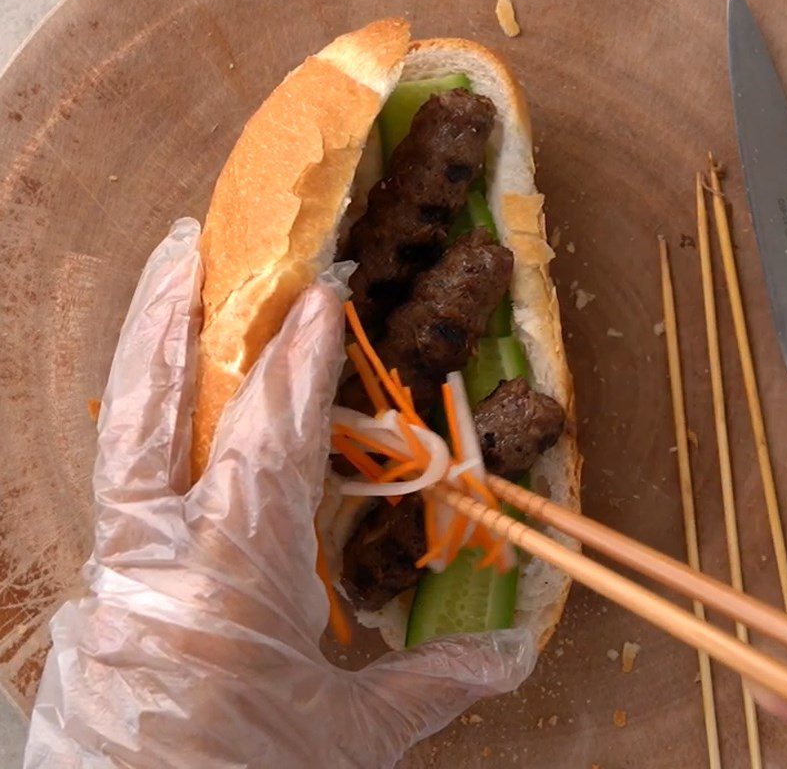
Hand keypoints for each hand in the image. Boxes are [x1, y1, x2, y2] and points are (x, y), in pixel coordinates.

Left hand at [24, 219, 534, 767]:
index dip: (299, 361)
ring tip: (166, 285)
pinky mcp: (105, 593)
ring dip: (150, 356)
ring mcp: (118, 572)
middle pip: (156, 416)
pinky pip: (126, 487)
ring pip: (124, 441)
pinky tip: (172, 407)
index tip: (320, 295)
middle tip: (185, 241)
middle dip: (173, 320)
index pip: (271, 440)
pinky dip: (152, 429)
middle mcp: (161, 561)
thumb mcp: (346, 742)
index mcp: (234, 582)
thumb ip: (425, 685)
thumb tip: (509, 657)